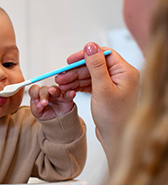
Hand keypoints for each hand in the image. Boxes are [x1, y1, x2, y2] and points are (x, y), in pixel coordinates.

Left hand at [29, 84, 74, 119]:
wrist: (57, 120)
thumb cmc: (46, 114)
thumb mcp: (38, 114)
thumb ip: (36, 109)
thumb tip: (38, 105)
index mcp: (38, 95)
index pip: (34, 90)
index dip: (34, 93)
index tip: (35, 99)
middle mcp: (47, 92)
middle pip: (44, 89)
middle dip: (43, 95)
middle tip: (44, 103)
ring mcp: (57, 94)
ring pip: (55, 89)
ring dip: (54, 90)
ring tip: (52, 91)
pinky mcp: (66, 97)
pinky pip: (68, 93)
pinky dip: (70, 93)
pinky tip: (71, 93)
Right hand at [55, 42, 139, 158]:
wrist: (116, 138)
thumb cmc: (114, 118)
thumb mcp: (102, 89)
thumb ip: (95, 66)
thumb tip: (90, 46)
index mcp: (125, 72)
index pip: (103, 55)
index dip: (85, 56)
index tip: (69, 61)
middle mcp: (121, 77)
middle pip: (94, 66)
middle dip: (75, 71)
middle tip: (60, 77)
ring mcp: (113, 85)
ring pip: (90, 75)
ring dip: (74, 78)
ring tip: (61, 84)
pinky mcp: (106, 94)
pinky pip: (90, 84)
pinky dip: (78, 86)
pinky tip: (68, 89)